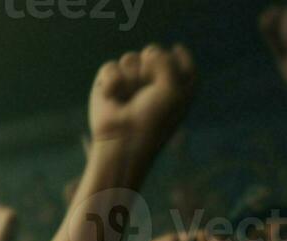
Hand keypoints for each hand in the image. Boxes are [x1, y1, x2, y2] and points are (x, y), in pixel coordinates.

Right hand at [88, 45, 195, 161]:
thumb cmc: (153, 119)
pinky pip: (110, 67)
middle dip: (148, 72)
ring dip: (130, 79)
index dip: (173, 68)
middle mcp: (154, 78)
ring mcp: (130, 80)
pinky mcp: (108, 84)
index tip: (169, 87)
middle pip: (152, 51)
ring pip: (130, 58)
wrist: (123, 142)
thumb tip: (143, 54)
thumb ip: (164, 60)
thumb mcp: (171, 88)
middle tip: (146, 96)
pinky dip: (112, 82)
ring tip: (128, 100)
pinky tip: (112, 99)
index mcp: (177, 81)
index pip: (179, 56)